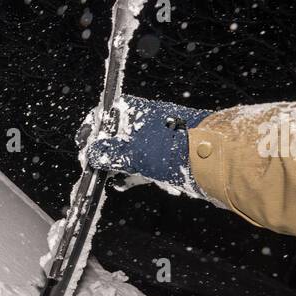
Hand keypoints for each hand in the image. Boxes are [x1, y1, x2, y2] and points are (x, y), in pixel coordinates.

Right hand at [84, 96, 212, 198]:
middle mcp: (146, 123)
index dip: (92, 127)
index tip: (83, 144)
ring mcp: (156, 141)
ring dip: (116, 165)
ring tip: (106, 178)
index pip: (106, 113)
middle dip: (102, 151)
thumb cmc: (172, 149)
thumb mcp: (133, 152)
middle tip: (92, 166)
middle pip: (116, 134)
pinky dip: (131, 174)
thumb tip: (90, 153)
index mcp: (138, 112)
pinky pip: (141, 165)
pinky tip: (123, 184)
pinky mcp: (164, 158)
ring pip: (127, 151)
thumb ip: (108, 153)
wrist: (212, 159)